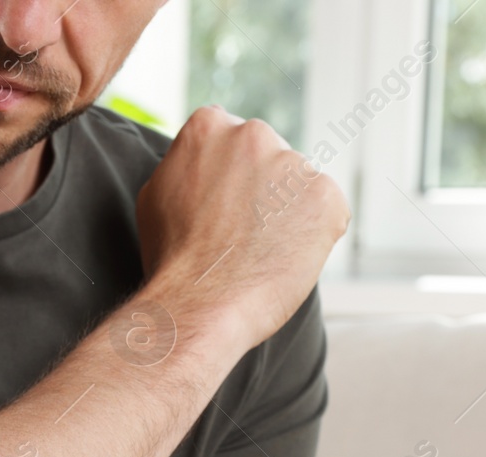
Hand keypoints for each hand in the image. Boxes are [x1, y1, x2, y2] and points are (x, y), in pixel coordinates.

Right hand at [136, 105, 349, 352]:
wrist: (199, 302)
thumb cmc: (172, 259)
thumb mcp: (158, 195)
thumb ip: (186, 167)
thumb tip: (202, 166)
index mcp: (209, 126)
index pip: (230, 138)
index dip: (228, 176)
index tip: (222, 205)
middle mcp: (254, 134)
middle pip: (269, 154)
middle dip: (262, 187)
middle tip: (242, 232)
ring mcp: (294, 163)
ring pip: (299, 185)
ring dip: (288, 212)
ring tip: (261, 252)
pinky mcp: (327, 196)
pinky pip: (327, 212)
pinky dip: (313, 235)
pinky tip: (284, 259)